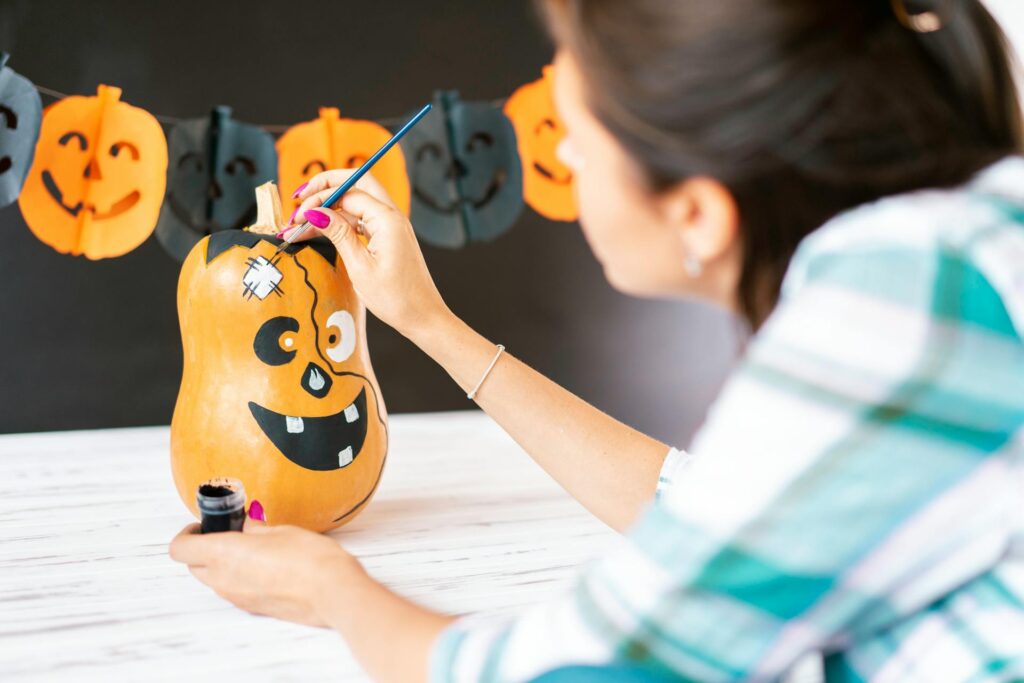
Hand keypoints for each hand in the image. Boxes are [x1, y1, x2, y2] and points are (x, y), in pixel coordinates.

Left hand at [169, 516, 367, 627]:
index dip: (187, 534)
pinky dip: (237, 576)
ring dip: (220, 564)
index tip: (203, 524)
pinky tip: (264, 564)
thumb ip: (256, 529)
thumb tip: (247, 526)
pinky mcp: (252, 607)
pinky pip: (232, 590)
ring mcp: (237, 597)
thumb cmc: (310, 559)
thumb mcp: (281, 531)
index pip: (180, 549)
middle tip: (226, 532)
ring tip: (249, 547)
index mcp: (224, 554)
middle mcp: (224, 579)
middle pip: (193, 566)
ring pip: (212, 580)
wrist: (332, 592)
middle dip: (202, 548)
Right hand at [283, 170, 450, 340]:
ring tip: (303, 222)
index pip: (348, 192)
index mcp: (387, 220)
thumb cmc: (396, 298)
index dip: (319, 199)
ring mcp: (391, 226)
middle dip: (326, 186)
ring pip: (357, 201)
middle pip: (356, 183)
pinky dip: (341, 221)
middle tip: (299, 198)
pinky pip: (362, 219)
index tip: (298, 216)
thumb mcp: (360, 267)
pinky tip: (321, 230)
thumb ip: (338, 235)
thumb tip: (315, 212)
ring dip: (330, 207)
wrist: (423, 317)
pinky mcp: (389, 237)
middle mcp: (392, 217)